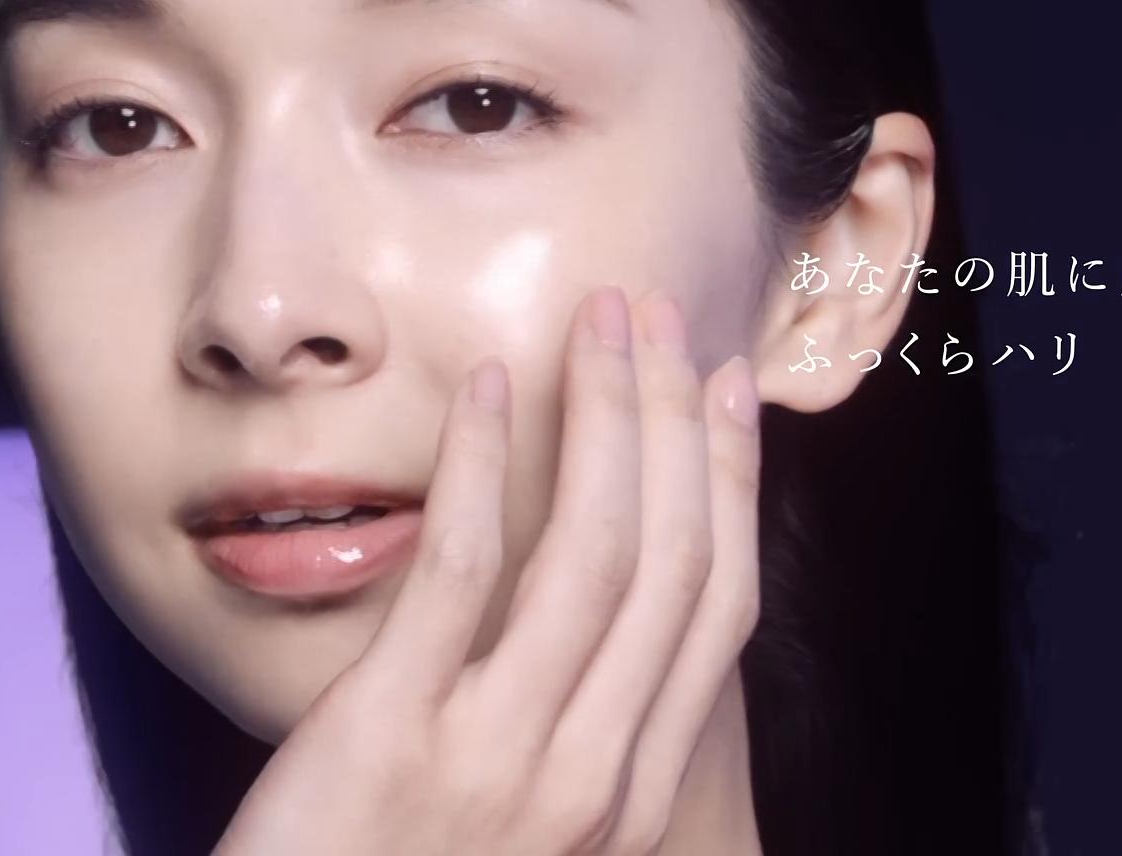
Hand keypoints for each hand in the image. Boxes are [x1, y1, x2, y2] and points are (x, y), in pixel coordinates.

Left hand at [212, 285, 763, 855]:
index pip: (714, 612)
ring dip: (603, 418)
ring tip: (598, 322)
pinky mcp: (393, 733)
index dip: (728, 487)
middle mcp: (589, 778)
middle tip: (660, 317)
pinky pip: (463, 572)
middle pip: (668, 564)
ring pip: (591, 555)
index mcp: (627, 795)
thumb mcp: (521, 826)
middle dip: (675, 423)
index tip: (727, 394)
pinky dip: (483, 465)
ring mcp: (497, 758)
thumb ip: (570, 728)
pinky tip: (488, 387)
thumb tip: (592, 598)